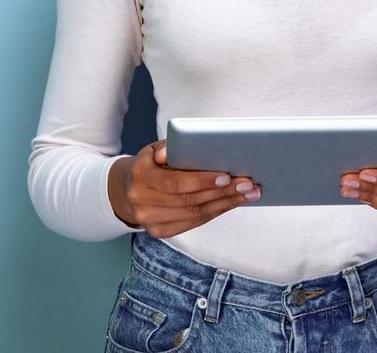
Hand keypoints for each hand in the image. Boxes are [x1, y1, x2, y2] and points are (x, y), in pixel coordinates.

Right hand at [108, 139, 261, 237]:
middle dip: (223, 192)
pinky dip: (216, 212)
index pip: (176, 182)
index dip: (202, 180)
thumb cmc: (151, 163)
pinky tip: (232, 203)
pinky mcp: (159, 231)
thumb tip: (184, 145)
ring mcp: (149, 220)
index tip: (227, 175)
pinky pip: (193, 223)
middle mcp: (141, 201)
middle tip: (248, 184)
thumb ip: (169, 147)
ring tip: (248, 193)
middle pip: (189, 200)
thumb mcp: (155, 148)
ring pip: (194, 214)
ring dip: (225, 204)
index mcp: (140, 175)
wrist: (128, 188)